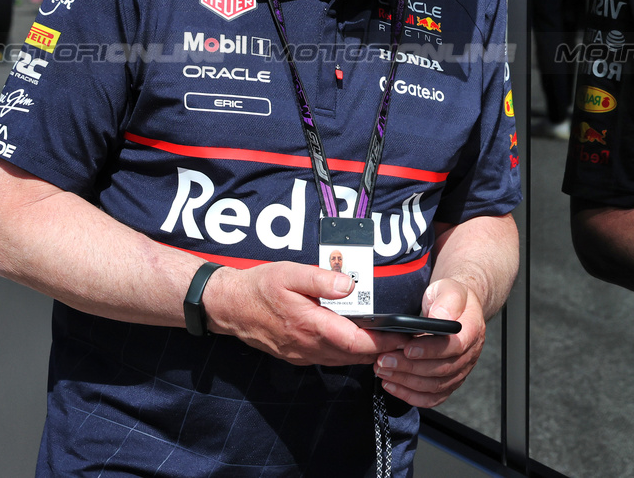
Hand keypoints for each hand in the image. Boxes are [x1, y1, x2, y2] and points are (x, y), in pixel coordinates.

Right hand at [204, 261, 407, 366]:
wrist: (228, 307)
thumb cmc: (258, 287)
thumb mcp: (290, 273)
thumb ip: (322, 279)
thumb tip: (349, 285)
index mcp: (311, 326)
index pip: (357, 343)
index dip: (384, 343)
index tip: (405, 337)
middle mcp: (309, 347)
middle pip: (355, 356)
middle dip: (382, 350)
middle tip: (405, 339)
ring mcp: (302, 355)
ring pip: (343, 360)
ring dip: (366, 353)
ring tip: (388, 341)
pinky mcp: (297, 355)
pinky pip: (330, 359)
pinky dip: (348, 353)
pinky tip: (357, 341)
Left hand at [372, 278, 486, 407]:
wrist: (456, 307)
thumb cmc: (450, 298)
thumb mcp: (448, 289)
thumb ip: (447, 301)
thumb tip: (441, 318)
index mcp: (472, 330)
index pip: (455, 346)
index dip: (431, 350)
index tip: (407, 348)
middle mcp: (470, 354)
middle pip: (442, 369)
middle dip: (410, 367)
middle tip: (385, 360)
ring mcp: (460, 370)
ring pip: (435, 386)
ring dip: (406, 381)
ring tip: (383, 370)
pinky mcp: (449, 382)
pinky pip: (432, 397)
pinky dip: (411, 395)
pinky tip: (393, 385)